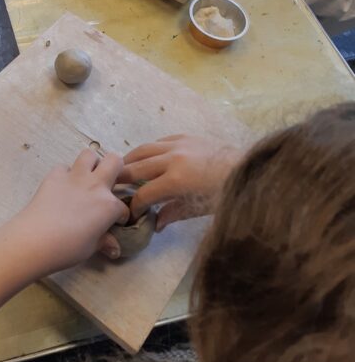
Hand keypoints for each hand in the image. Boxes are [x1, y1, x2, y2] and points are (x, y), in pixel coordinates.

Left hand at [21, 149, 127, 272]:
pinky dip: (65, 174)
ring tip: (87, 177)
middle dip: (116, 168)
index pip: (123, 208)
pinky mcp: (55, 175)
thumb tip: (114, 248)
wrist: (35, 238)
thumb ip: (104, 242)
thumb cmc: (67, 247)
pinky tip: (62, 186)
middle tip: (109, 182)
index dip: (120, 217)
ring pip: (89, 155)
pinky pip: (63, 167)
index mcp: (109, 205)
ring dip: (91, 164)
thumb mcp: (91, 248)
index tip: (115, 222)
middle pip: (114, 161)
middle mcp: (96, 185)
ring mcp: (75, 177)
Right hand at [118, 135, 242, 230]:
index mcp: (177, 180)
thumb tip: (155, 225)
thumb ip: (174, 213)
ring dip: (130, 160)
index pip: (144, 194)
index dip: (134, 205)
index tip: (129, 213)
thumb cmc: (227, 193)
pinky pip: (159, 141)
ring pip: (144, 149)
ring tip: (121, 169)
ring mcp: (179, 145)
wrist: (250, 168)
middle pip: (137, 168)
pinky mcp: (185, 137)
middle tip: (111, 187)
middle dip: (122, 179)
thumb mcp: (200, 209)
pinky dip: (149, 150)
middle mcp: (173, 159)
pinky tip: (146, 157)